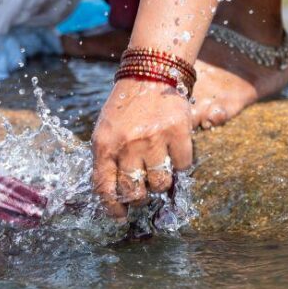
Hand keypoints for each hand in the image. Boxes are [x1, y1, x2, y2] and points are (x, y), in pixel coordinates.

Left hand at [91, 78, 193, 218]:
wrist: (150, 73)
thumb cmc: (126, 106)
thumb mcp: (106, 129)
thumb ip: (108, 158)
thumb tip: (116, 194)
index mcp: (104, 144)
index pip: (104, 187)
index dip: (112, 208)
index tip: (120, 216)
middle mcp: (127, 144)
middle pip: (134, 192)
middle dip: (138, 197)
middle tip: (142, 189)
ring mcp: (154, 138)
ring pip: (160, 183)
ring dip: (159, 181)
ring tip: (158, 166)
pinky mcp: (178, 132)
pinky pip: (183, 166)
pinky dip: (180, 164)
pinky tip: (174, 151)